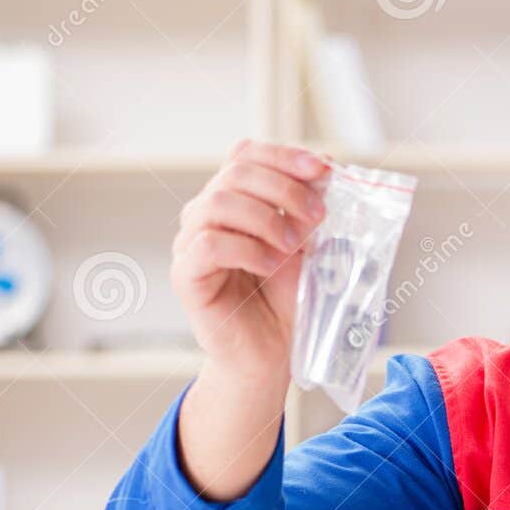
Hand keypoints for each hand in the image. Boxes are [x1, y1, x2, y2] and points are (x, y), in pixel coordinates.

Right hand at [171, 139, 328, 384]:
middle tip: (318, 214)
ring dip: (266, 218)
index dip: (283, 155)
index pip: (246, 155)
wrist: (269, 354)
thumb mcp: (304, 248)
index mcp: (233, 200)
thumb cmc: (282, 301)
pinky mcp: (185, 275)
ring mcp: (190, 243)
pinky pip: (208, 244)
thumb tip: (322, 176)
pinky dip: (247, 248)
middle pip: (236, 173)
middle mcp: (205, 215)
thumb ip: (306, 213)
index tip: (323, 168)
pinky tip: (269, 265)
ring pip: (219, 203)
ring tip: (293, 246)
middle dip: (285, 188)